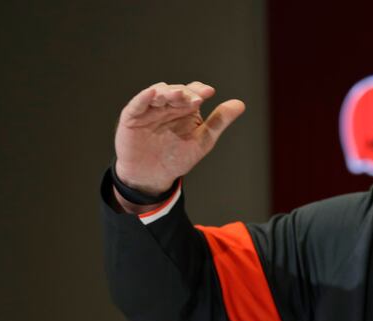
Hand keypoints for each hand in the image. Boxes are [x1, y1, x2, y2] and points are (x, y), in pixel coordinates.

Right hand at [114, 81, 245, 194]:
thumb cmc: (177, 157)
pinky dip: (144, 97)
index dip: (199, 90)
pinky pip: (138, 104)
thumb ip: (219, 121)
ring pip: (158, 94)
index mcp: (184, 108)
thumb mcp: (202, 140)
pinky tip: (153, 93)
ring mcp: (149, 109)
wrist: (153, 176)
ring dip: (168, 92)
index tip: (209, 92)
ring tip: (178, 95)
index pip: (193, 92)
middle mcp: (167, 105)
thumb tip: (240, 104)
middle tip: (195, 98)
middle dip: (185, 93)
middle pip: (176, 91)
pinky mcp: (132, 116)